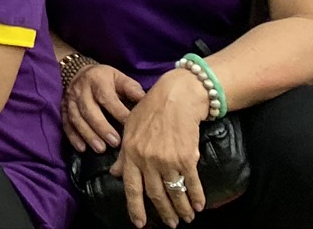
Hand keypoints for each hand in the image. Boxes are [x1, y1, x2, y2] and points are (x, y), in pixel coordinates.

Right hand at [61, 61, 142, 152]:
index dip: (118, 112)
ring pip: (76, 118)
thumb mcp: (119, 78)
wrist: (80, 72)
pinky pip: (66, 124)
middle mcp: (81, 89)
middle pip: (89, 109)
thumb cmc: (106, 79)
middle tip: (115, 143)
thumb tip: (146, 102)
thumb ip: (131, 89)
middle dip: (102, 127)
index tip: (130, 127)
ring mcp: (70, 99)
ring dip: (88, 134)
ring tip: (100, 149)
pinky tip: (82, 149)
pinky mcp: (63, 109)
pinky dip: (73, 137)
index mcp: (97, 80)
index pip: (107, 97)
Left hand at [112, 67, 207, 227]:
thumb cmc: (150, 110)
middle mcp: (147, 159)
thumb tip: (114, 173)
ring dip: (182, 208)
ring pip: (174, 192)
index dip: (136, 208)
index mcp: (131, 153)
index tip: (140, 224)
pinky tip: (199, 205)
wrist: (176, 97)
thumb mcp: (129, 129)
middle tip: (172, 224)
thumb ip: (123, 154)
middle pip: (155, 194)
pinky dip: (196, 196)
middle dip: (164, 212)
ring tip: (186, 217)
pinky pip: (192, 182)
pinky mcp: (187, 157)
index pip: (131, 187)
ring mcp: (167, 159)